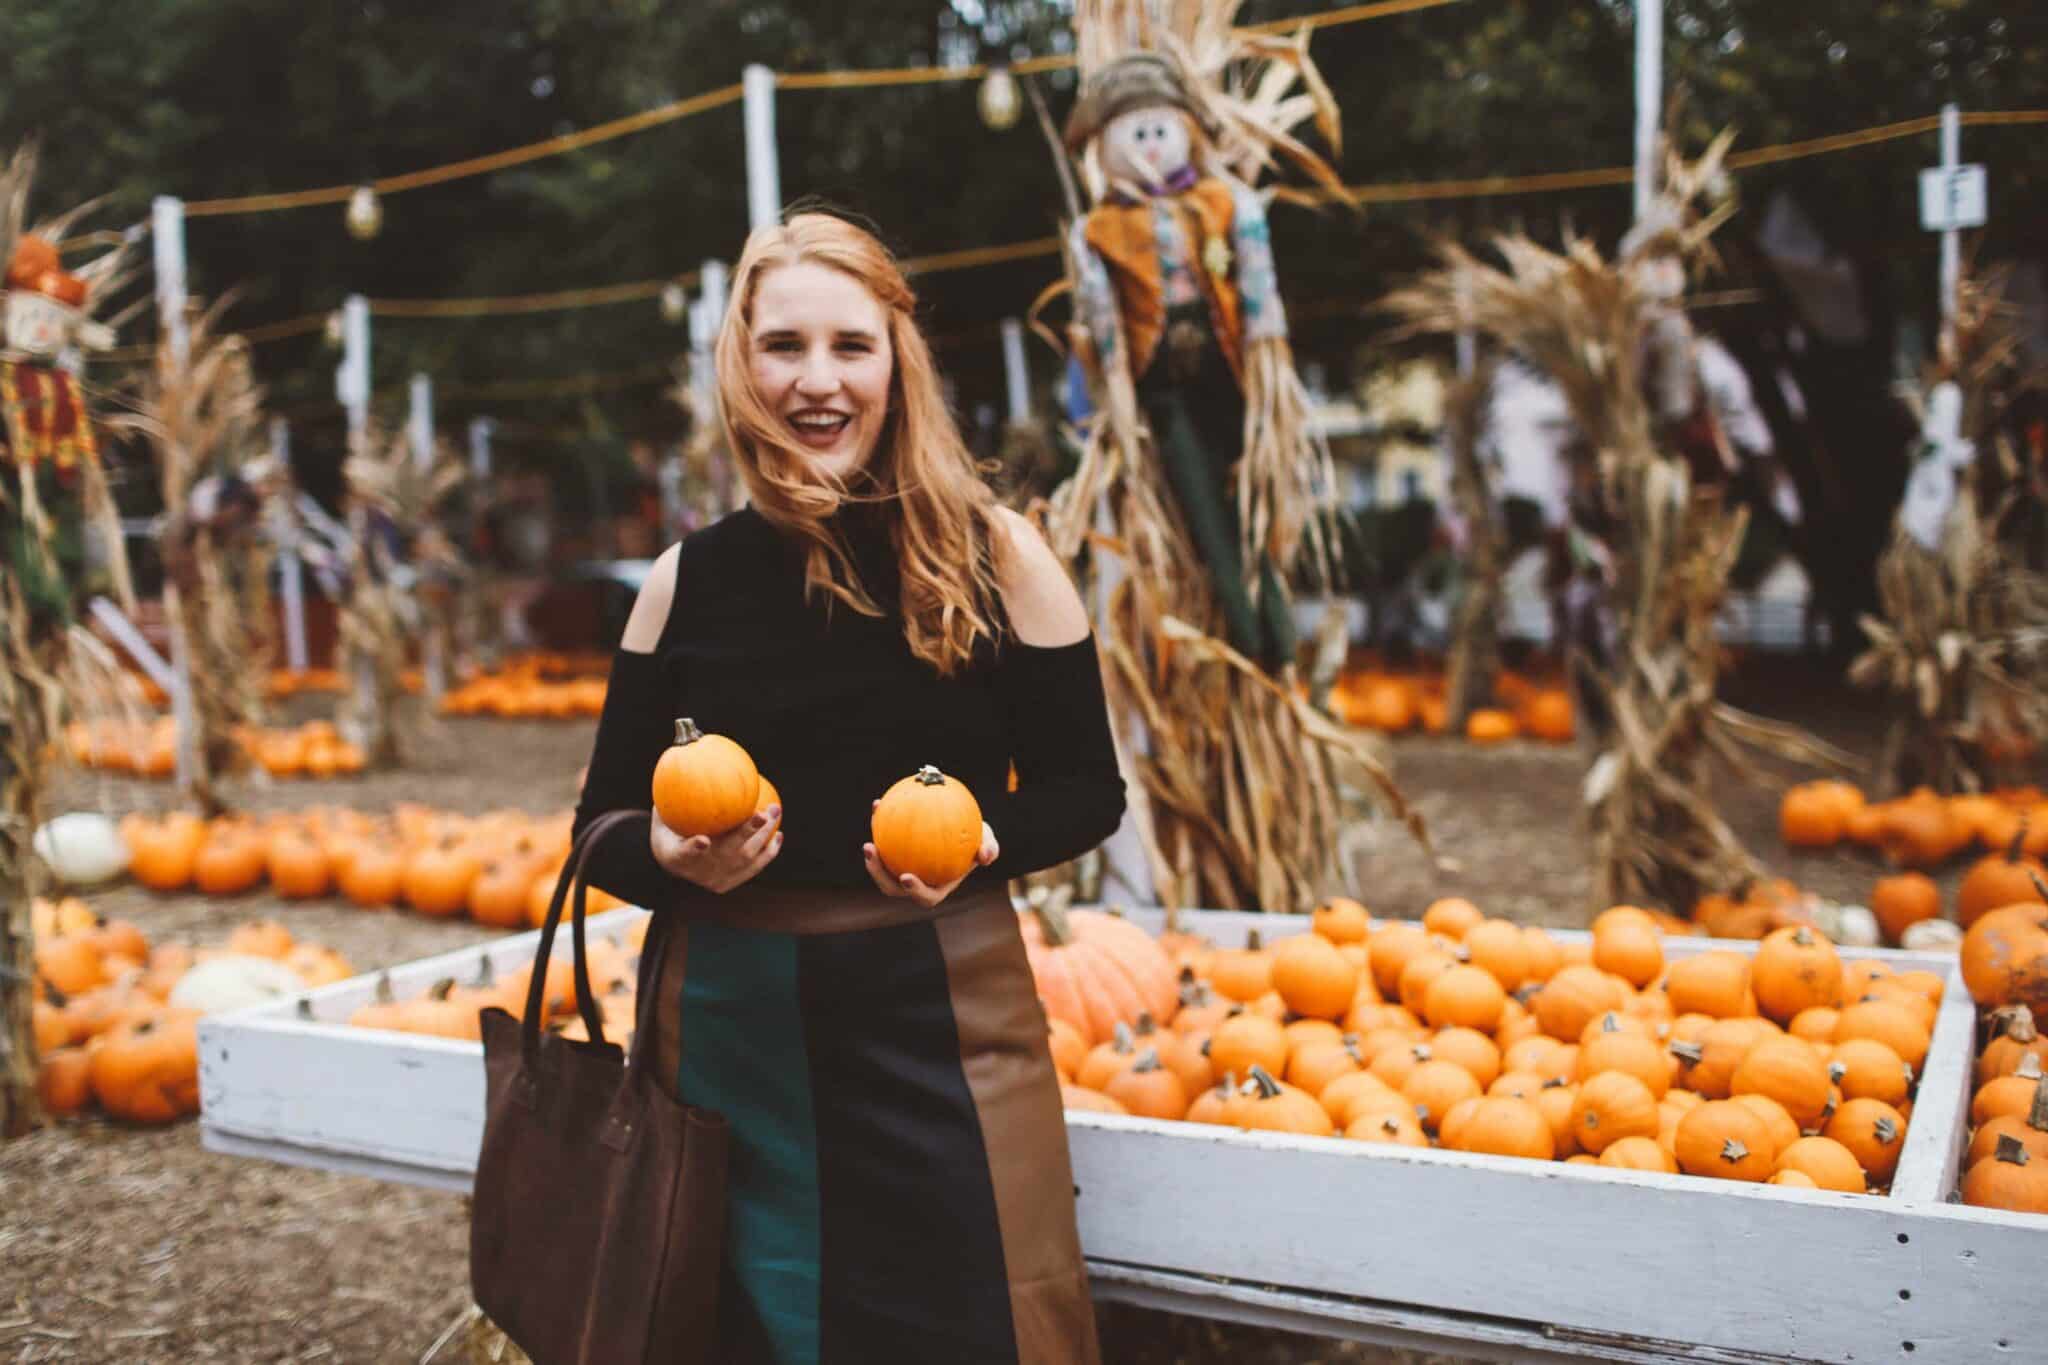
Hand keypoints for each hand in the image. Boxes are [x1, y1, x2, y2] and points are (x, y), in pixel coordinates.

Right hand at [651, 805, 781, 892]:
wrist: (671, 865)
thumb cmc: (667, 831)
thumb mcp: (662, 815)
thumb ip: (669, 796)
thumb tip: (676, 762)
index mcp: (676, 857)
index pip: (684, 852)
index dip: (693, 848)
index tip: (703, 840)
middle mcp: (698, 872)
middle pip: (727, 854)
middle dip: (748, 833)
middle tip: (763, 812)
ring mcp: (715, 880)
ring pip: (746, 859)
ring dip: (764, 835)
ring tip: (775, 810)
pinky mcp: (728, 884)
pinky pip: (753, 868)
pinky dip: (768, 851)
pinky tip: (779, 834)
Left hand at [863, 810, 998, 909]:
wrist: (961, 829)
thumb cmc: (976, 838)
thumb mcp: (988, 840)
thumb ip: (989, 848)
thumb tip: (984, 855)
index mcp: (938, 886)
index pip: (926, 896)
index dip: (914, 890)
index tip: (906, 876)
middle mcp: (918, 881)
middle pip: (893, 887)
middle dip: (878, 873)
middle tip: (871, 850)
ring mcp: (902, 868)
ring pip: (882, 868)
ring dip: (871, 856)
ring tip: (868, 837)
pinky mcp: (893, 853)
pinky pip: (883, 841)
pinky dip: (879, 823)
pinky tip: (877, 804)